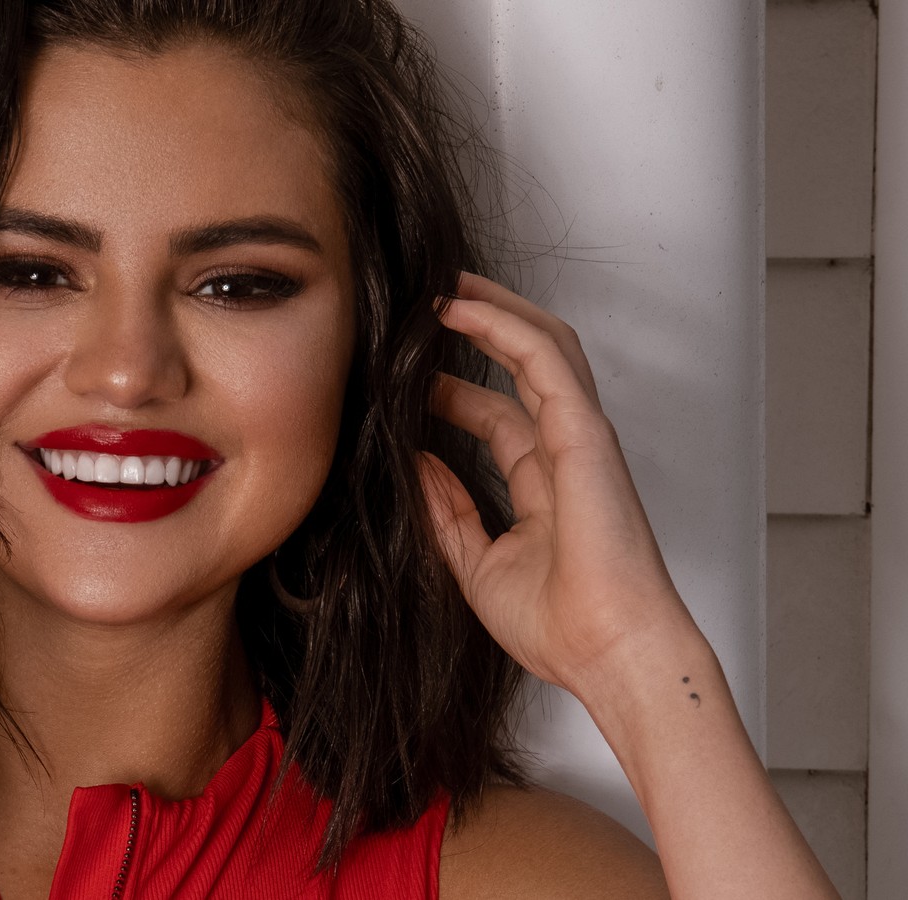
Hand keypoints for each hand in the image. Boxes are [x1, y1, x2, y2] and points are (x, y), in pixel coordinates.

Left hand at [420, 273, 700, 695]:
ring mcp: (580, 438)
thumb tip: (414, 464)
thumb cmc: (562, 628)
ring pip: (541, 345)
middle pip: (524, 367)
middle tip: (427, 306)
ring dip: (493, 308)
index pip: (497, 417)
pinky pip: (544, 358)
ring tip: (442, 286)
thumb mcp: (477, 564)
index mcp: (545, 486)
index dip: (453, 391)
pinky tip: (460, 308)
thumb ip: (446, 513)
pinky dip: (503, 325)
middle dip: (481, 328)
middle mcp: (566, 453)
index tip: (406, 376)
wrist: (610, 655)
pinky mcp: (585, 432)